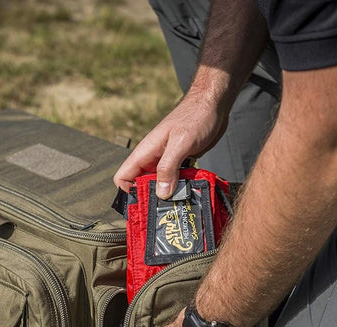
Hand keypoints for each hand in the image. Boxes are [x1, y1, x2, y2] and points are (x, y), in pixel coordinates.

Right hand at [112, 92, 227, 198]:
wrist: (213, 104)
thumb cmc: (195, 116)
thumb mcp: (180, 143)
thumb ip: (168, 167)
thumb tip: (161, 193)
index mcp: (146, 152)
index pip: (123, 177)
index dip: (128, 193)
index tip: (143, 205)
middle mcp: (153, 158)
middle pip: (142, 185)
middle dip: (152, 199)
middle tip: (167, 210)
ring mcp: (167, 161)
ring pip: (161, 185)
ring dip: (170, 195)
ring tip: (181, 204)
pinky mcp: (181, 162)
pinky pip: (176, 180)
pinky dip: (182, 188)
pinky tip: (191, 193)